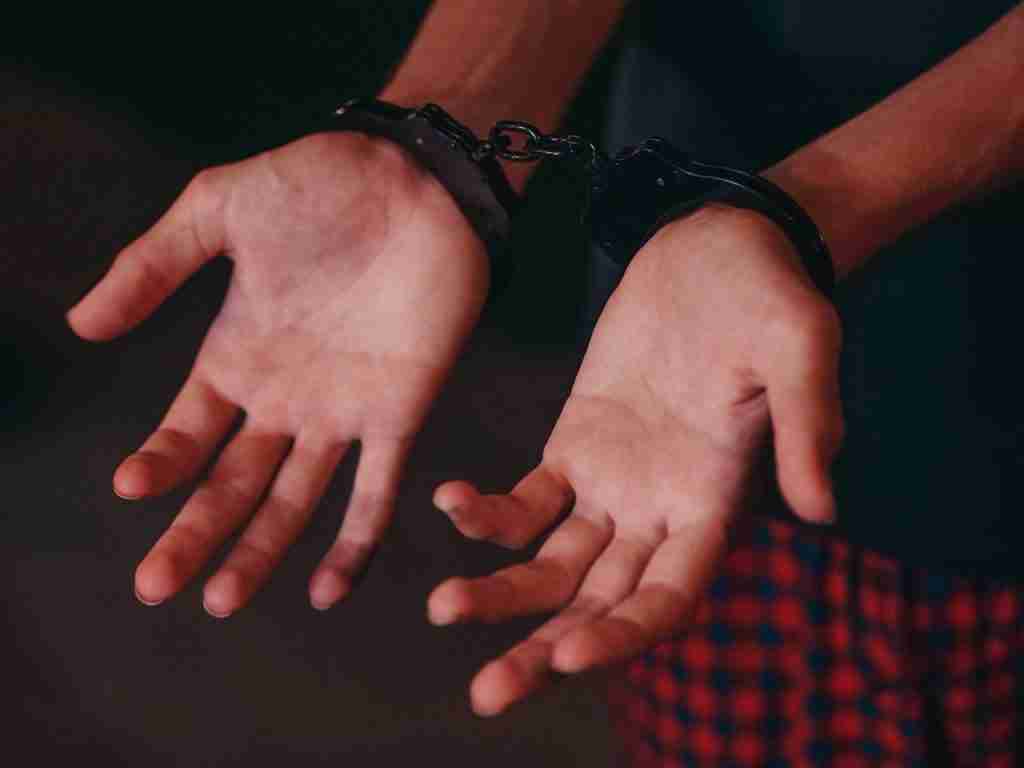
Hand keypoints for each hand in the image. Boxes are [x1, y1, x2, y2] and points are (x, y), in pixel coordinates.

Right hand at [68, 132, 487, 615]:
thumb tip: (80, 324)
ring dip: (261, 551)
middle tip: (155, 587)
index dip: (160, 464)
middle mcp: (285, 395)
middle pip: (231, 481)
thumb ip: (153, 265)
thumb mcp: (218, 210)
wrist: (418, 178)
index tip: (131, 489)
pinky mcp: (401, 412)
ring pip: (294, 499)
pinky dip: (354, 541)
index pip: (186, 430)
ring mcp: (343, 410)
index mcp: (238, 353)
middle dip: (195, 533)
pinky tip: (328, 590)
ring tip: (223, 600)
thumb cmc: (319, 183)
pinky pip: (376, 490)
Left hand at [429, 205, 842, 714]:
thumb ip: (806, 424)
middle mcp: (660, 509)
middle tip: (489, 693)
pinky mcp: (575, 443)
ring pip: (554, 562)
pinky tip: (447, 502)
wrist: (714, 246)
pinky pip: (527, 498)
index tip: (569, 655)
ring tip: (443, 609)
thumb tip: (821, 510)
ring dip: (502, 593)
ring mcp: (613, 482)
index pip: (670, 595)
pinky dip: (489, 512)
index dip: (625, 633)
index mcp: (715, 502)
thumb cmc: (766, 294)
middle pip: (600, 602)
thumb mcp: (798, 346)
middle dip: (546, 647)